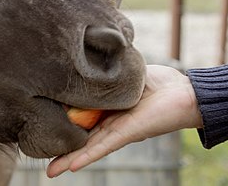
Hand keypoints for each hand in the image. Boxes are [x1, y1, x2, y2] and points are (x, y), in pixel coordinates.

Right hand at [47, 64, 201, 176]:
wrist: (185, 92)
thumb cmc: (160, 82)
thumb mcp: (126, 71)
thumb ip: (108, 70)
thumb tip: (89, 56)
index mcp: (108, 109)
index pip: (81, 117)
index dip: (62, 120)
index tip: (43, 121)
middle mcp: (111, 123)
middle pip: (81, 138)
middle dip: (62, 149)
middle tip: (42, 159)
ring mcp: (118, 130)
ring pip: (88, 147)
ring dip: (69, 159)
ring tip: (50, 171)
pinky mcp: (127, 134)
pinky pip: (103, 147)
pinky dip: (87, 156)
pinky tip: (72, 166)